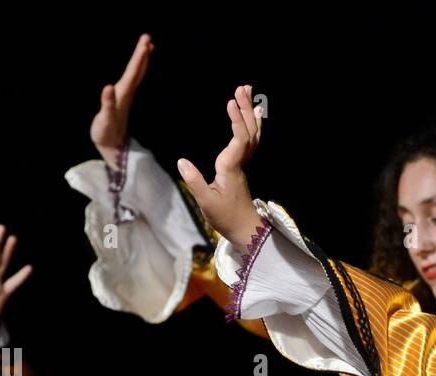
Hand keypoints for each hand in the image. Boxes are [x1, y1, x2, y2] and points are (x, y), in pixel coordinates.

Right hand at [91, 33, 152, 162]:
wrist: (112, 148)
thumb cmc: (106, 134)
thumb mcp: (105, 119)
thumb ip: (107, 104)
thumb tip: (108, 87)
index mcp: (123, 95)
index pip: (133, 72)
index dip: (139, 57)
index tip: (145, 42)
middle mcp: (127, 94)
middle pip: (137, 71)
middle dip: (142, 54)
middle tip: (147, 37)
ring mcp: (125, 97)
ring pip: (136, 75)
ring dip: (141, 61)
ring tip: (147, 47)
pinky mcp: (122, 101)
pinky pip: (131, 81)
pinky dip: (134, 71)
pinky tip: (135, 68)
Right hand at [176, 84, 263, 247]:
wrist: (245, 229)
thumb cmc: (225, 217)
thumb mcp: (206, 202)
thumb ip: (194, 181)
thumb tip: (181, 161)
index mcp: (231, 168)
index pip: (239, 139)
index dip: (237, 120)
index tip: (230, 102)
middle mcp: (240, 163)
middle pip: (248, 131)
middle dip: (245, 109)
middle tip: (242, 87)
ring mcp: (243, 164)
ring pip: (252, 135)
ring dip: (250, 113)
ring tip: (249, 92)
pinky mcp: (241, 167)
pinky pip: (251, 141)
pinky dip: (252, 125)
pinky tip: (254, 114)